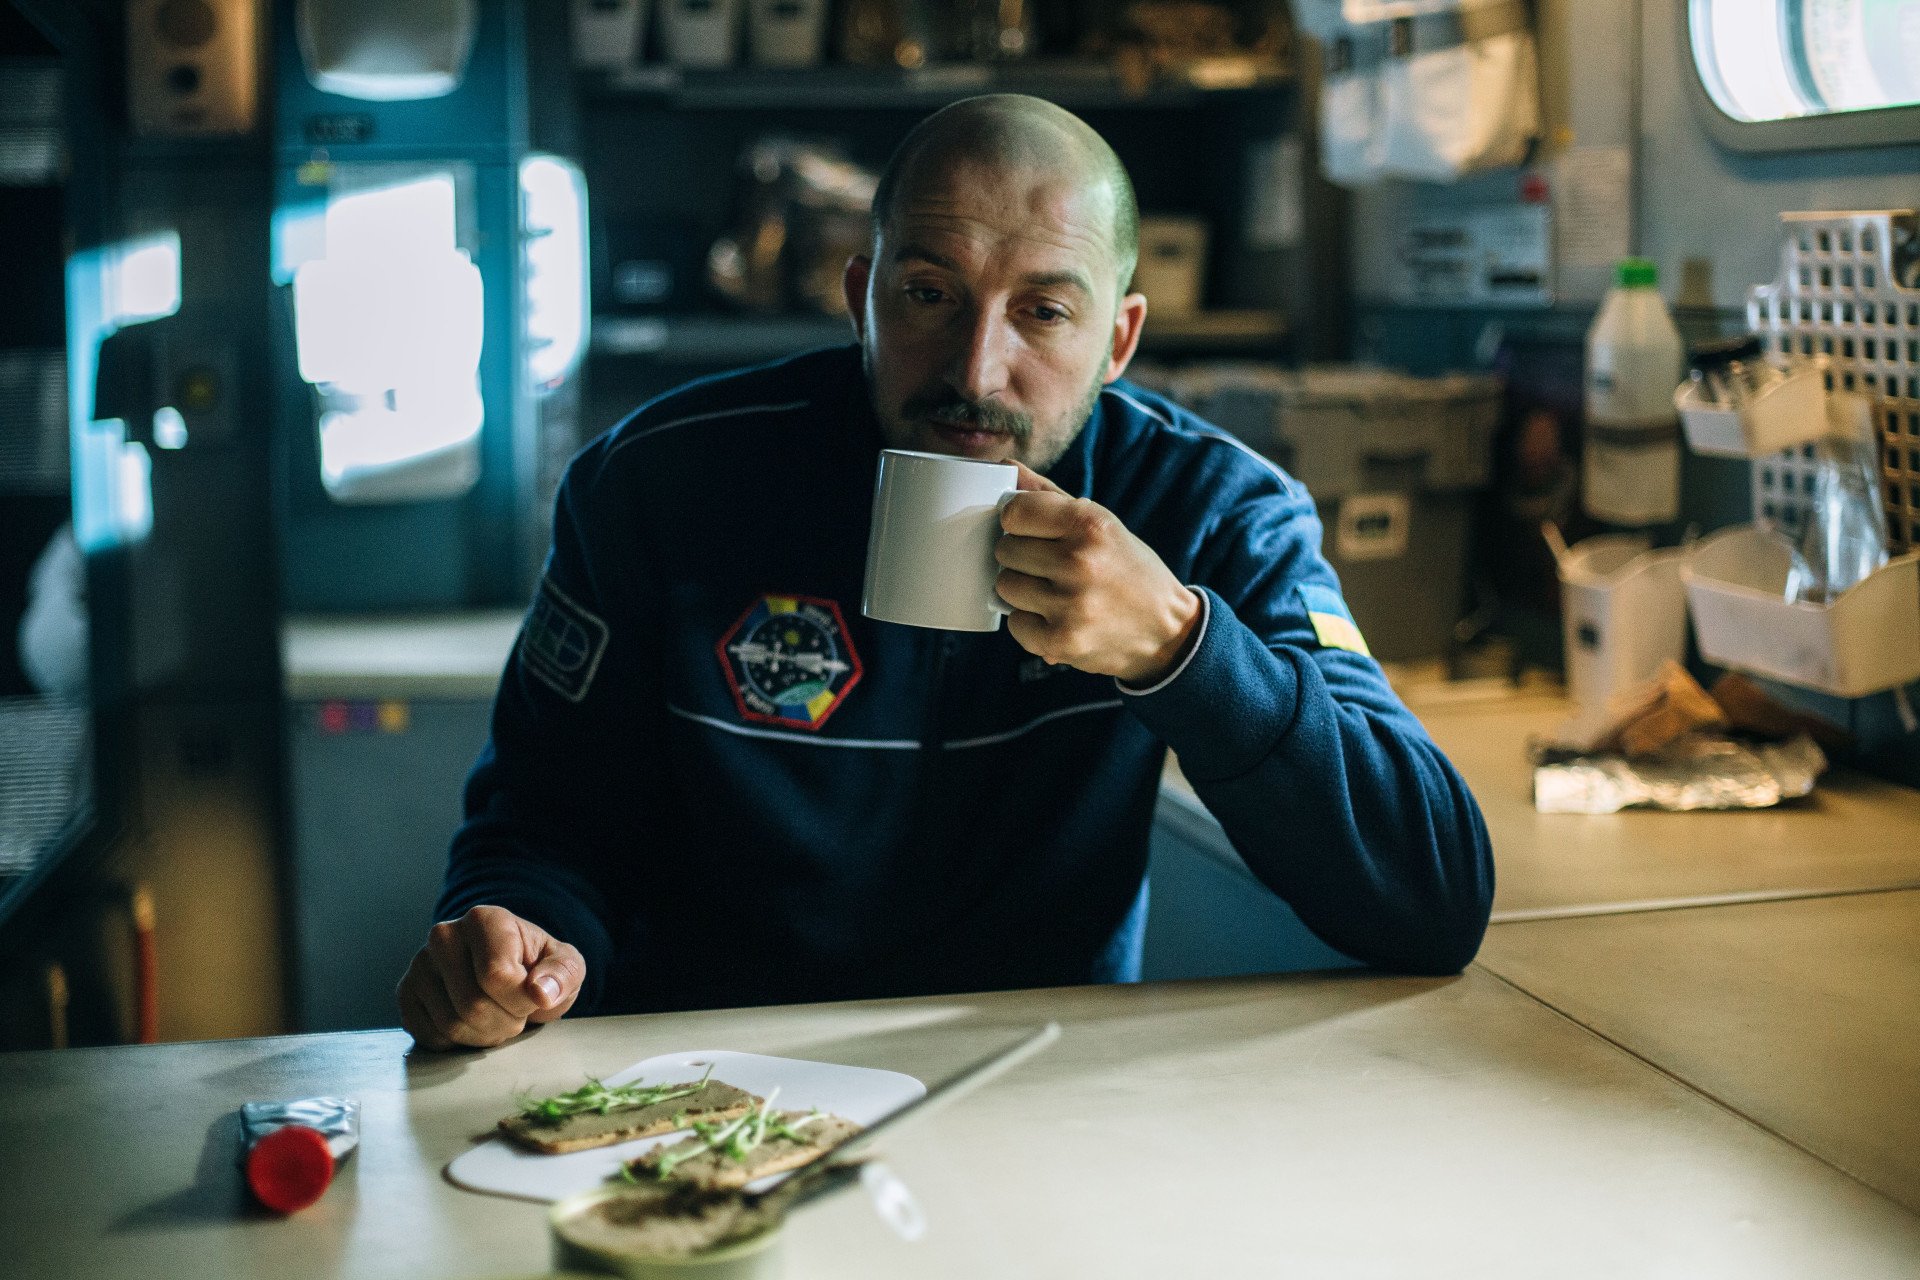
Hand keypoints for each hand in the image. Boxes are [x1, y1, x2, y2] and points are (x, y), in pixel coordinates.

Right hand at [396, 905, 584, 1050]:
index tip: (534, 995)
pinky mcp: (406, 994)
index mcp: (484, 919)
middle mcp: (444, 936)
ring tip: (497, 1017)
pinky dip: (459, 1042)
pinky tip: (473, 1023)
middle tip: (516, 1012)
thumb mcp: (566, 966)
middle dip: (505, 1023)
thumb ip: (562, 974)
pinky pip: (430, 1037)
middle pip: (472, 1005)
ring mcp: (420, 965)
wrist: (510, 974)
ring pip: (451, 1025)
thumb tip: (541, 993)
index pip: (496, 976)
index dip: (521, 1001)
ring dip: (484, 1036)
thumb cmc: (538, 968)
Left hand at [995, 462, 1202, 686]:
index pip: (1014, 512)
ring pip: (1005, 587)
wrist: (1166, 630)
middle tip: (1048, 566)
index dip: (1015, 521)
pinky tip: (1056, 617)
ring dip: (1022, 590)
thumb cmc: (1126, 569)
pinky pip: (1015, 624)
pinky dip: (1030, 623)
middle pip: (1005, 550)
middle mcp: (1080, 562)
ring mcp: (1070, 605)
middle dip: (1019, 556)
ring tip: (1053, 592)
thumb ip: (1049, 495)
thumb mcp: (1101, 524)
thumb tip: (1004, 467)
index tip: (1028, 530)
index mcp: (1091, 524)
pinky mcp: (1061, 641)